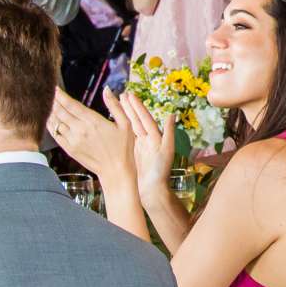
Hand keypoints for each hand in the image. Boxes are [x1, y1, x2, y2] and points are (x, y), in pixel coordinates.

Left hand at [47, 89, 137, 185]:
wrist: (116, 171)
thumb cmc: (123, 148)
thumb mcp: (125, 124)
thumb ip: (114, 105)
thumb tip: (106, 89)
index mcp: (93, 121)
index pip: (71, 105)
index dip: (61, 95)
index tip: (55, 87)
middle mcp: (80, 130)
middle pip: (61, 112)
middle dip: (54, 100)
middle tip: (48, 92)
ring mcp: (73, 141)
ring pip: (56, 123)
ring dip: (51, 112)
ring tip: (47, 103)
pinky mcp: (70, 150)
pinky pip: (56, 135)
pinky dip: (51, 126)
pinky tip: (50, 119)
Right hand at [105, 87, 177, 201]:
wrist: (152, 192)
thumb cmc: (161, 173)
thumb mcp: (167, 151)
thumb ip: (169, 133)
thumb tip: (172, 114)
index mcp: (155, 137)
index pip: (144, 118)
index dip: (137, 106)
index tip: (129, 95)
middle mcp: (147, 140)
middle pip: (136, 119)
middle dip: (129, 107)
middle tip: (121, 94)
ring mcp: (138, 147)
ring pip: (130, 127)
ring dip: (124, 115)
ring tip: (117, 103)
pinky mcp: (132, 154)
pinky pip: (125, 138)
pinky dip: (120, 129)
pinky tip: (113, 123)